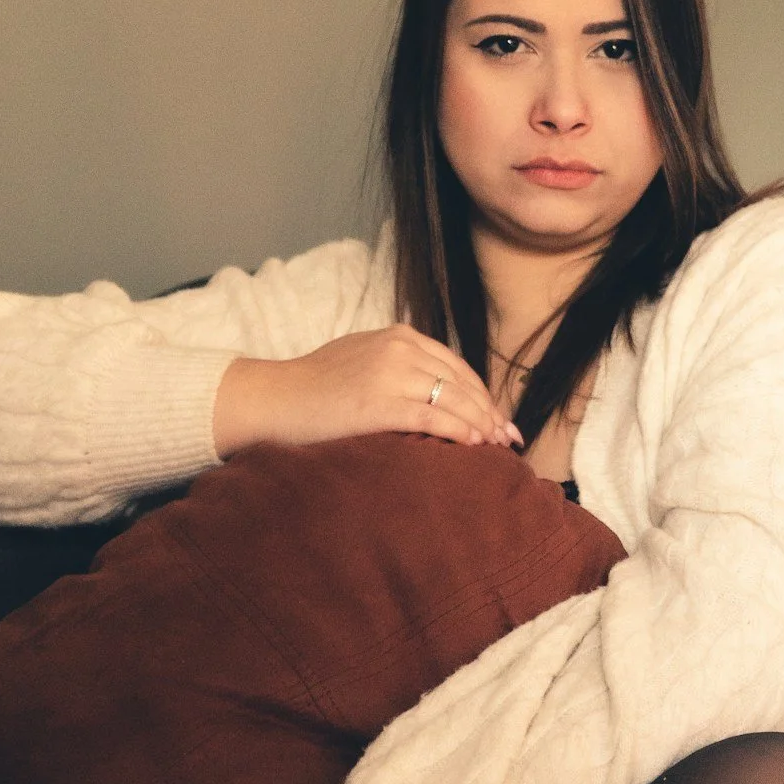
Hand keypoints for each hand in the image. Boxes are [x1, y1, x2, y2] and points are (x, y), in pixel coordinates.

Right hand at [212, 328, 520, 457]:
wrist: (273, 398)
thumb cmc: (314, 387)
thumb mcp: (363, 360)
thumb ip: (399, 367)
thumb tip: (437, 396)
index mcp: (399, 336)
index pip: (457, 367)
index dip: (483, 395)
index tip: (499, 419)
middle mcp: (399, 349)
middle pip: (462, 383)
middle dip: (490, 412)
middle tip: (509, 439)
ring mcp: (389, 374)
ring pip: (454, 400)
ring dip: (482, 425)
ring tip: (497, 447)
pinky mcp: (378, 404)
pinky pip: (432, 418)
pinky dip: (459, 432)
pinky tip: (474, 446)